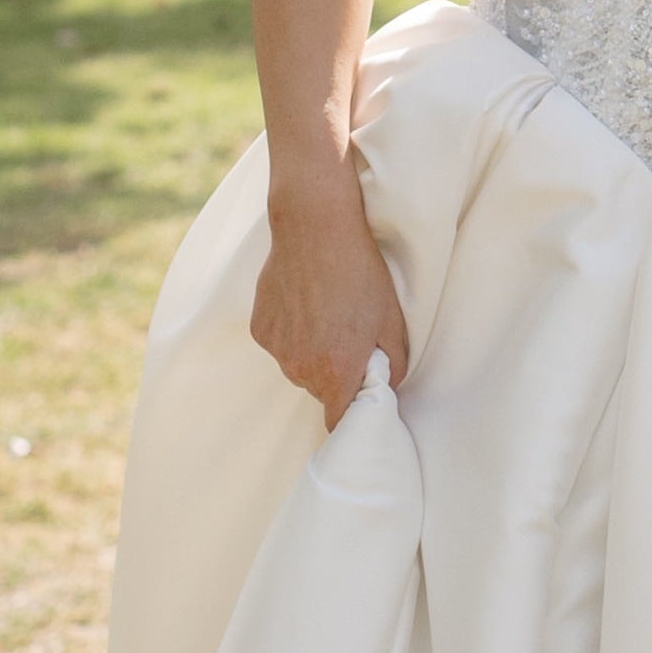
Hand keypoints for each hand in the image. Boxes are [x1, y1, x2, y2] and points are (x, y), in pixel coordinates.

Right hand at [251, 182, 410, 426]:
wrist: (315, 230)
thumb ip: (393, 367)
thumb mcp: (392, 322)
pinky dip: (292, 334)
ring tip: (327, 316)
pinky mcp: (259, 329)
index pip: (338, 422)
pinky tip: (304, 304)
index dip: (350, 417)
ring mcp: (276, 349)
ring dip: (312, 354)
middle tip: (350, 341)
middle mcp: (300, 368)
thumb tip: (385, 387)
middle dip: (335, 376)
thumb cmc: (360, 274)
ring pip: (298, 368)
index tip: (359, 406)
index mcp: (336, 371)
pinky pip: (280, 345)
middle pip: (319, 391)